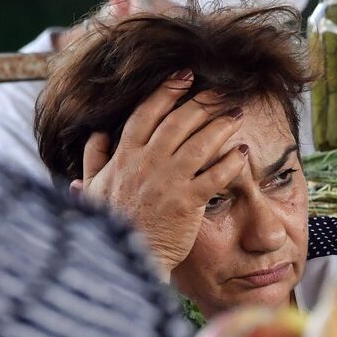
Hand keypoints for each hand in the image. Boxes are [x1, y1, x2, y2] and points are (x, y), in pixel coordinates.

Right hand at [72, 72, 246, 274]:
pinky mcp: (187, 203)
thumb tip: (96, 135)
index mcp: (124, 156)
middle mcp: (147, 163)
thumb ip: (93, 159)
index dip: (166, 92)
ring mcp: (168, 182)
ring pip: (200, 144)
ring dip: (220, 125)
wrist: (122, 260)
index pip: (146, 113)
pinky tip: (243, 152)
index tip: (184, 77)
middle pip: (178, 122)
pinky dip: (231, 162)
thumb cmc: (111, 226)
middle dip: (201, 102)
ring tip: (236, 113)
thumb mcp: (93, 189)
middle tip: (220, 91)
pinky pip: (215, 177)